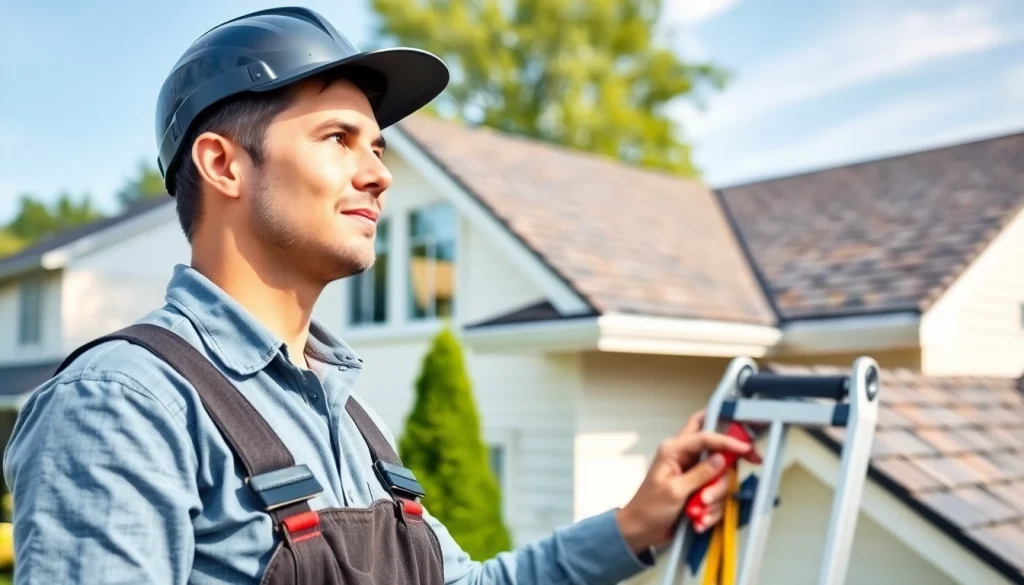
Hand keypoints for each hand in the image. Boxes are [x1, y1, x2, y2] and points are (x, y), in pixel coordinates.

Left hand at [615, 410, 761, 552]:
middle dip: (723, 472)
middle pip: (716, 452)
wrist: (641, 531)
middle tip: (725, 485)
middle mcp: (685, 458)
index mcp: (674, 450)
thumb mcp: (674, 491)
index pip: (705, 436)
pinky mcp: (699, 489)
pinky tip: (699, 520)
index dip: (727, 440)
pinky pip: (715, 496)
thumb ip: (700, 474)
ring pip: (719, 479)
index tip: (746, 449)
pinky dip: (711, 510)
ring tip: (699, 512)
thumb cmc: (649, 508)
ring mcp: (693, 474)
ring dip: (714, 498)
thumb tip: (721, 459)